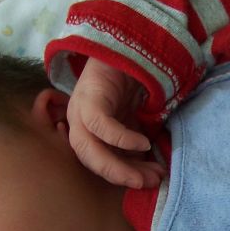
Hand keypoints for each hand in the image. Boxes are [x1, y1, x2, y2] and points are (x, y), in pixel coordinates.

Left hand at [67, 58, 166, 187]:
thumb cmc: (130, 82)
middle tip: (146, 184)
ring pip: (89, 148)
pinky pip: (100, 125)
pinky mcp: (88, 97)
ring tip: (148, 173)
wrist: (128, 46)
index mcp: (87, 131)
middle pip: (90, 160)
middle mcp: (77, 122)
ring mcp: (78, 109)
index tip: (150, 182)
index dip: (123, 175)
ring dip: (119, 166)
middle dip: (119, 176)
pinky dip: (121, 139)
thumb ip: (136, 145)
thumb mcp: (133, 120)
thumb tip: (152, 172)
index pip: (98, 162)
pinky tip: (142, 144)